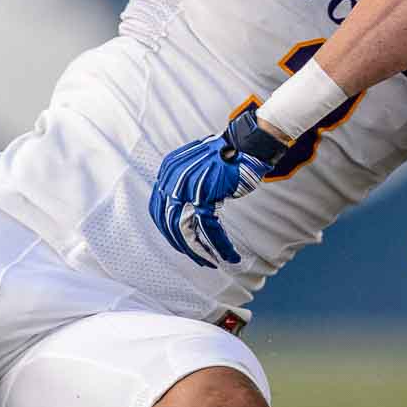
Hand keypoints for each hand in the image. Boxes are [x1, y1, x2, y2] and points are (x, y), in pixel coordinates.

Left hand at [149, 108, 286, 267]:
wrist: (248, 144)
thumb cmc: (228, 157)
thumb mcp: (198, 169)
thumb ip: (187, 185)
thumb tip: (185, 212)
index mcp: (168, 171)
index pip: (158, 209)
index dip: (168, 231)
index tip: (181, 244)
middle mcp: (172, 179)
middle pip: (168, 222)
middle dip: (183, 245)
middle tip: (199, 259)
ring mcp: (187, 187)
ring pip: (185, 229)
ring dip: (199, 250)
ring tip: (211, 261)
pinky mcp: (206, 195)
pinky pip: (209, 227)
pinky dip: (219, 244)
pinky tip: (228, 255)